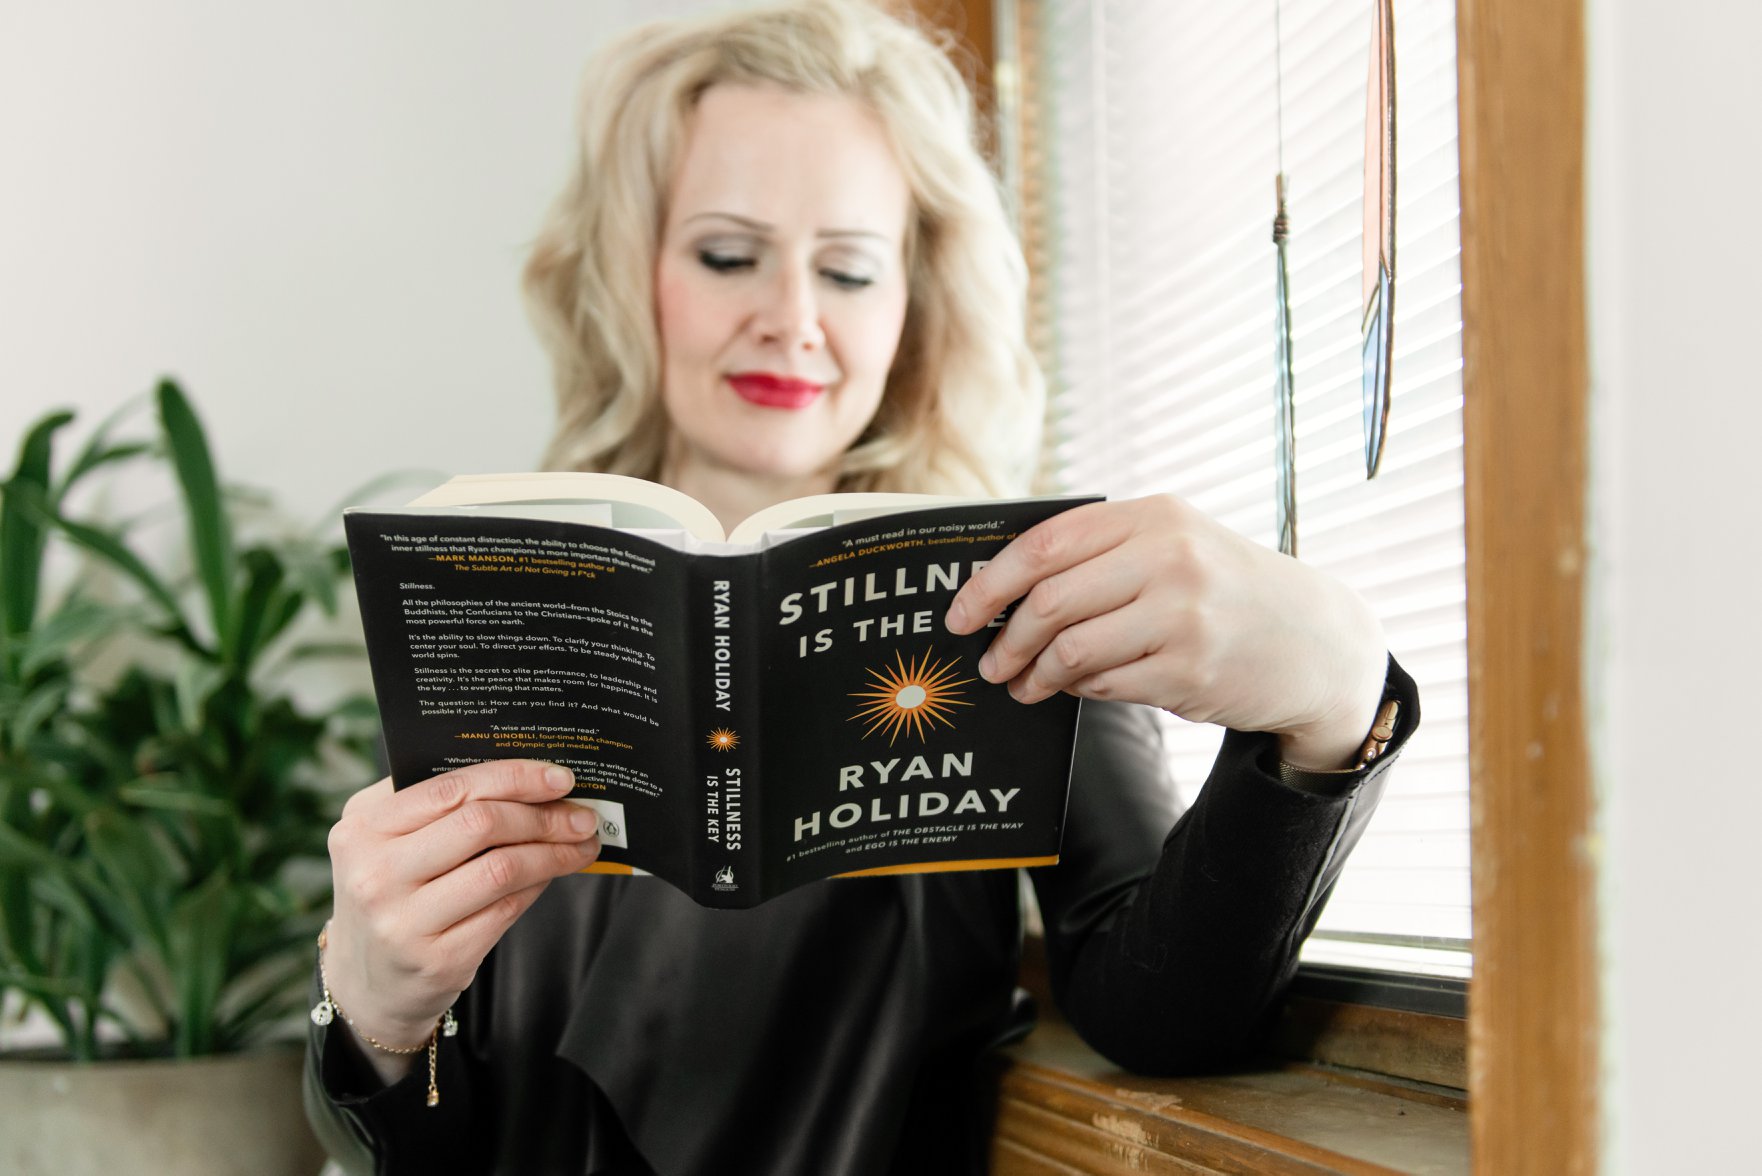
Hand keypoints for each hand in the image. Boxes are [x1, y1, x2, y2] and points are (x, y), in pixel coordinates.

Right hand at [322, 760, 600, 1079]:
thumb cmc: (391, 892)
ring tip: (581, 844)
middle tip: (582, 815)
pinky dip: (539, 884)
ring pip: (502, 868)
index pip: (452, 787)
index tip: (560, 777)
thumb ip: (440, 805)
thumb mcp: (390, 840)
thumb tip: (533, 779)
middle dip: (544, 815)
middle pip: (481, 824)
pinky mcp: (436, 960)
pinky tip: (553, 873)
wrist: (367, 982)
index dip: (515, 777)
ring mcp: (403, 921)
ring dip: (554, 852)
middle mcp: (375, 873)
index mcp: (362, 827)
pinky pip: (507, 909)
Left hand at [945, 496, 1387, 770]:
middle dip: (1005, 637)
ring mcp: (1183, 615)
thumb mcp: (1173, 544)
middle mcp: (1169, 558)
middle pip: (1049, 600)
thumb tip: (1003, 586)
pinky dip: (1080, 690)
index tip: (959, 613)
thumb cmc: (1224, 589)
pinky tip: (1077, 688)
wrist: (1314, 639)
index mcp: (1153, 517)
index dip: (990, 582)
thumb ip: (1100, 552)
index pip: (1045, 544)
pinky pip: (1107, 685)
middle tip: (988, 661)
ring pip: (1072, 649)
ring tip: (1024, 684)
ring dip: (1035, 673)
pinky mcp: (1191, 669)